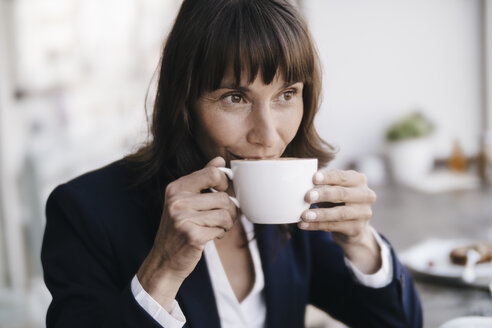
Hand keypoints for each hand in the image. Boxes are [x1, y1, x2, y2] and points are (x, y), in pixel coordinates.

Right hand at [137, 157, 236, 308]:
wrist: (165, 260)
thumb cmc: (179, 228)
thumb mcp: (185, 200)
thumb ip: (202, 179)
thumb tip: (220, 160)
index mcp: (176, 188)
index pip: (212, 174)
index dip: (224, 182)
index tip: (222, 191)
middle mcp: (177, 201)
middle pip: (223, 197)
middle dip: (229, 209)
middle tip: (222, 217)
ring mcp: (183, 219)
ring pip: (225, 214)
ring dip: (227, 223)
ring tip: (217, 227)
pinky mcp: (192, 236)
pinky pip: (221, 229)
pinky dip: (220, 234)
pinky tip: (210, 236)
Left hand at [298, 169, 380, 272]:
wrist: (353, 226)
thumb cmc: (338, 201)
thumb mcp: (333, 189)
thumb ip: (323, 185)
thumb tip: (301, 183)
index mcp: (359, 180)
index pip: (342, 176)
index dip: (328, 177)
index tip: (313, 178)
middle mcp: (365, 195)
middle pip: (342, 194)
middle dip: (323, 195)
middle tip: (307, 197)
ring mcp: (364, 213)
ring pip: (339, 213)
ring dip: (320, 214)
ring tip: (304, 215)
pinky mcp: (357, 229)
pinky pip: (334, 227)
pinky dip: (317, 226)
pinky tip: (303, 224)